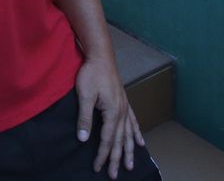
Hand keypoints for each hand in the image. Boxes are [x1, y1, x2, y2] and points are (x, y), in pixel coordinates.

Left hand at [74, 55, 144, 178]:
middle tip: (114, 175)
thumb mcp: (84, 95)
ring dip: (129, 151)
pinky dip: (136, 134)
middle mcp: (122, 112)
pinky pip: (133, 122)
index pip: (107, 139)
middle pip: (120, 140)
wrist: (101, 56)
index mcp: (112, 112)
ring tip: (130, 165)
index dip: (103, 155)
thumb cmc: (91, 73)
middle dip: (117, 159)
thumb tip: (83, 139)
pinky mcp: (124, 102)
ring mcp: (125, 107)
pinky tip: (140, 143)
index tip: (97, 168)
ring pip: (128, 134)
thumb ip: (84, 118)